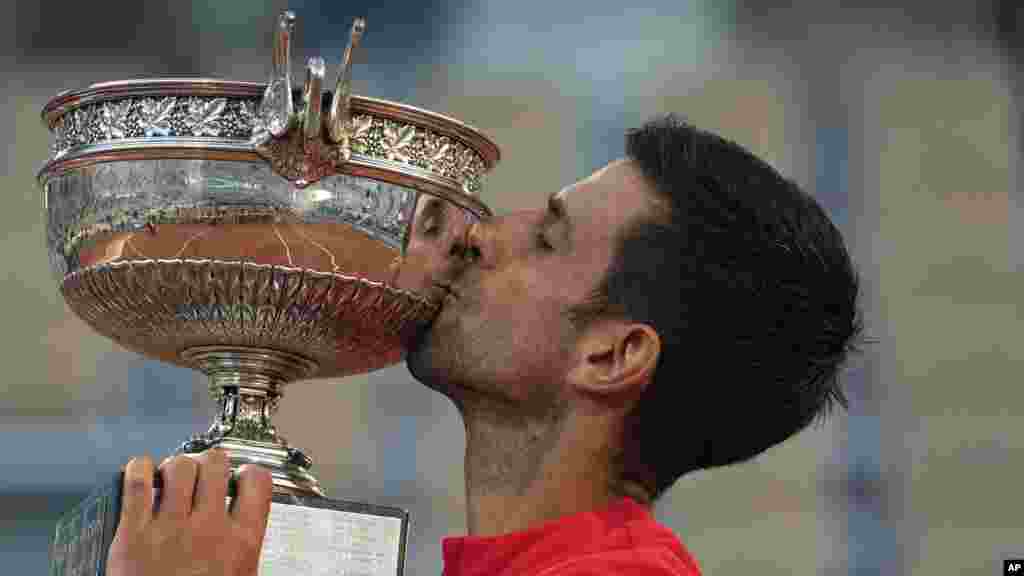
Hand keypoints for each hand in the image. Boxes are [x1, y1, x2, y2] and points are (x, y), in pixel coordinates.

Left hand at [106, 449, 272, 575]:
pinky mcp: (132, 534)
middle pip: (215, 465)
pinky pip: (135, 483)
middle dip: (211, 463)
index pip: (257, 482)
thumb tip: (250, 536)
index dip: (250, 474)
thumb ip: (245, 553)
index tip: (242, 477)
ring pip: (178, 467)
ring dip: (176, 467)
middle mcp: (208, 528)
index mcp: (240, 543)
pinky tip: (140, 471)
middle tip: (205, 472)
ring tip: (172, 476)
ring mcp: (169, 528)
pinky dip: (137, 469)